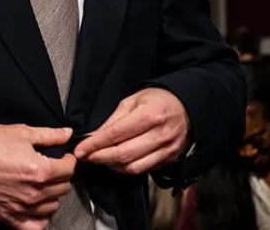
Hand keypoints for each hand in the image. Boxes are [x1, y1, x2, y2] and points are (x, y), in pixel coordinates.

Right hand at [0, 124, 77, 229]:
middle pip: (63, 187)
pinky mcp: (11, 218)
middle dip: (61, 175)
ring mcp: (23, 208)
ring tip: (43, 184)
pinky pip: (36, 226)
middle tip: (52, 167)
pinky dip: (40, 218)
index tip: (64, 156)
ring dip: (52, 195)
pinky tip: (37, 207)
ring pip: (53, 206)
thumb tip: (67, 134)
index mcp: (41, 171)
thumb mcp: (21, 133)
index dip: (68, 159)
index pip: (69, 169)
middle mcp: (35, 193)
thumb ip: (49, 136)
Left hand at [74, 88, 189, 174]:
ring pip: (133, 168)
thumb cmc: (160, 99)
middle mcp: (159, 135)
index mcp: (149, 115)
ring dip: (112, 166)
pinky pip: (144, 170)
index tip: (80, 150)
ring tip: (101, 159)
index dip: (94, 145)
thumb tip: (94, 137)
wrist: (188, 106)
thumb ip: (113, 120)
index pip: (115, 135)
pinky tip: (118, 162)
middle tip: (87, 156)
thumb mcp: (133, 100)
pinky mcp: (169, 159)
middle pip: (123, 155)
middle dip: (100, 158)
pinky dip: (127, 169)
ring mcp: (166, 149)